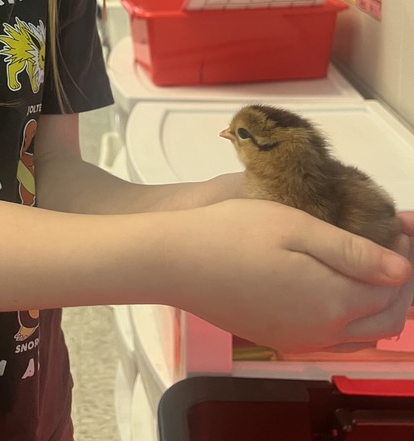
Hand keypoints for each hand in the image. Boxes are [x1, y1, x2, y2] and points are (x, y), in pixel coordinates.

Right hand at [162, 199, 412, 353]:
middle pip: (385, 319)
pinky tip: (338, 284)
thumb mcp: (296, 226)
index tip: (403, 226)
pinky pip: (333, 336)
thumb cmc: (232, 233)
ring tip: (373, 262)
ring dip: (378, 301)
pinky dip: (351, 314)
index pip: (393, 289)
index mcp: (331, 302)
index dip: (405, 258)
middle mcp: (321, 331)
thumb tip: (402, 270)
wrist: (175, 261)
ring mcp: (298, 340)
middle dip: (400, 285)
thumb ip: (353, 251)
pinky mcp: (277, 338)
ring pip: (361, 333)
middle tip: (395, 243)